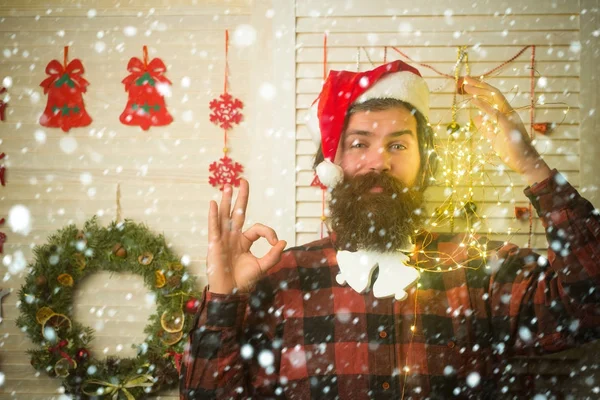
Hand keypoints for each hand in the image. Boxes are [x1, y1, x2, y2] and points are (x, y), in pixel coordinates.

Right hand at [206, 179, 286, 293]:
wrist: (230, 293)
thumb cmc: (244, 281)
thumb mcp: (263, 266)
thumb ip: (273, 255)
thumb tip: (283, 241)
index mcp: (245, 242)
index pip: (258, 229)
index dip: (269, 232)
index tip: (275, 243)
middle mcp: (233, 237)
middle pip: (238, 213)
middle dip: (241, 197)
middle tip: (242, 180)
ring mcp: (223, 239)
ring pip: (225, 216)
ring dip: (226, 201)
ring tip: (228, 186)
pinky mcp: (214, 244)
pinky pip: (214, 227)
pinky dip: (213, 215)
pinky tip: (213, 203)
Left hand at [462, 76, 551, 185]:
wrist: (525, 164)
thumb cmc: (512, 152)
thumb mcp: (494, 138)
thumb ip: (486, 127)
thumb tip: (475, 117)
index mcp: (507, 115)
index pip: (493, 98)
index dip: (481, 89)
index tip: (468, 85)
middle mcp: (510, 113)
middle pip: (494, 94)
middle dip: (479, 85)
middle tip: (465, 78)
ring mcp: (510, 118)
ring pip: (495, 98)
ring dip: (480, 91)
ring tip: (466, 86)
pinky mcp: (509, 126)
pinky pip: (495, 113)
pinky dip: (484, 105)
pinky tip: (474, 100)